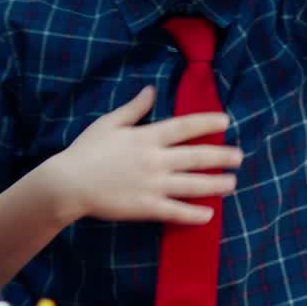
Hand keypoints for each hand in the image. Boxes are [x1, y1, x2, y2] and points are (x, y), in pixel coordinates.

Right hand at [47, 85, 240, 224]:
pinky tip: (209, 215)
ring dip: (216, 184)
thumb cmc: (86, 151)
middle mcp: (155, 160)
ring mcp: (152, 185)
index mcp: (147, 137)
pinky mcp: (145, 207)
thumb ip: (134, 108)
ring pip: (192, 185)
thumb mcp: (109, 123)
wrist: (67, 184)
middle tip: (240, 156)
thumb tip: (151, 90)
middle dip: (221, 156)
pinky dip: (193, 214)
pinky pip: (175, 211)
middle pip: (196, 157)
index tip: (226, 121)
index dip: (207, 123)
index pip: (185, 127)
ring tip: (233, 183)